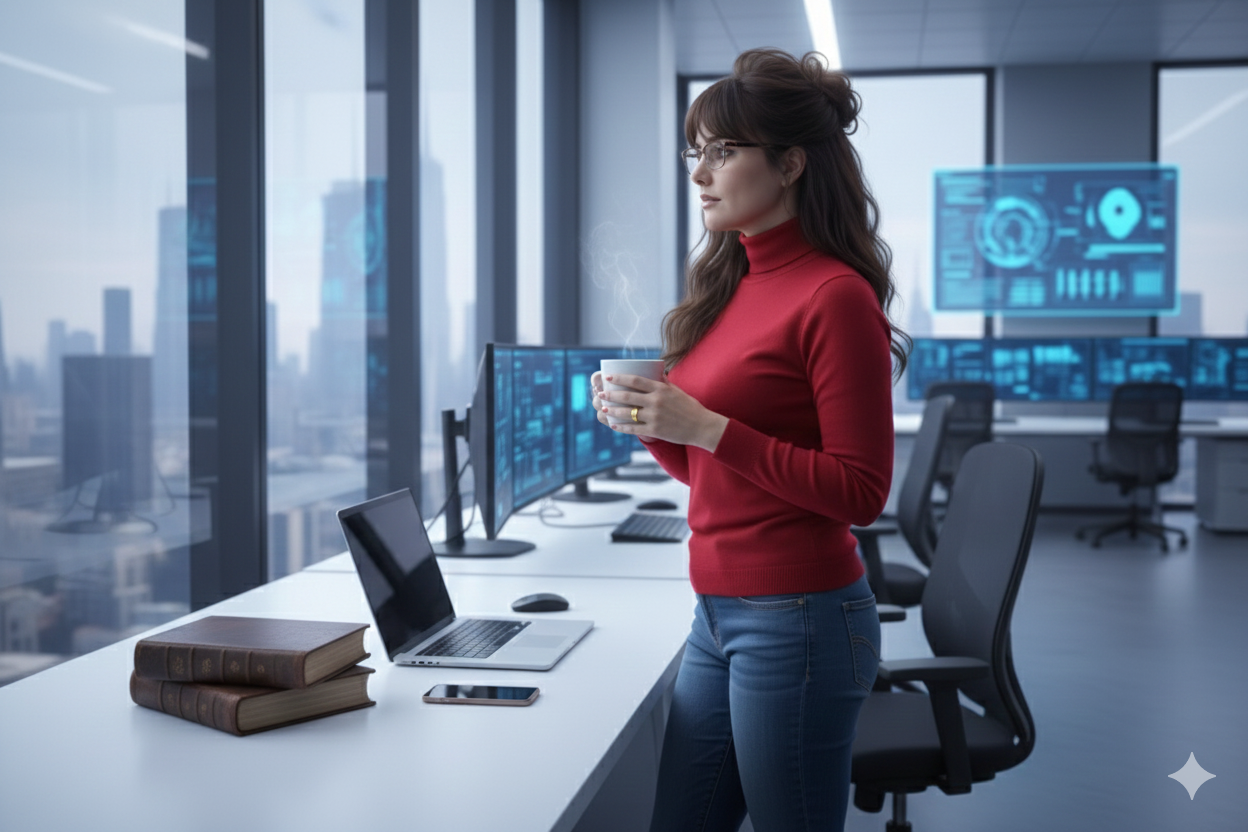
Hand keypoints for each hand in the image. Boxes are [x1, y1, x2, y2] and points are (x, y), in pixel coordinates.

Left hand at [597, 372, 728, 452]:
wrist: (701, 426)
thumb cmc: (690, 407)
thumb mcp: (677, 391)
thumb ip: (664, 383)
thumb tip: (656, 373)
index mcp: (661, 389)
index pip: (635, 380)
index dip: (620, 378)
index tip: (608, 377)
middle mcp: (656, 401)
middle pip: (627, 396)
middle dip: (611, 394)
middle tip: (600, 394)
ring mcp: (655, 416)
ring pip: (628, 413)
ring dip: (613, 410)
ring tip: (603, 409)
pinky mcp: (655, 430)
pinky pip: (634, 429)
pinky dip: (622, 427)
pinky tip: (614, 425)